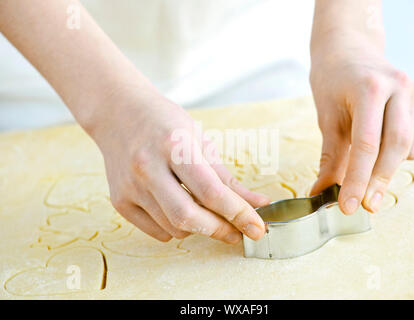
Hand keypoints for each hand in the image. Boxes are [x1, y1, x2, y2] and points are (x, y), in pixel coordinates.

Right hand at [89, 84, 268, 242]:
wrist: (119, 113)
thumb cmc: (165, 123)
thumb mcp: (200, 140)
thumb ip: (227, 177)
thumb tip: (258, 203)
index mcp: (174, 145)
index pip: (211, 191)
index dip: (239, 214)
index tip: (257, 228)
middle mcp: (148, 167)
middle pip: (188, 216)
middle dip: (220, 230)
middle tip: (237, 232)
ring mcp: (130, 186)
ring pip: (174, 228)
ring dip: (199, 229)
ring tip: (208, 213)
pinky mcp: (119, 201)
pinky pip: (156, 231)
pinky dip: (176, 228)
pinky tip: (181, 211)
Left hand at [309, 33, 413, 213]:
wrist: (349, 51)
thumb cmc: (333, 82)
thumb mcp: (327, 117)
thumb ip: (330, 157)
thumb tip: (321, 193)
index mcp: (370, 88)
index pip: (365, 144)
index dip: (357, 180)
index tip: (349, 206)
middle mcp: (399, 88)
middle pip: (394, 147)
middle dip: (378, 181)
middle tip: (364, 206)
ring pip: (408, 146)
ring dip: (388, 170)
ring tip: (368, 183)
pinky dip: (400, 156)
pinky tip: (382, 156)